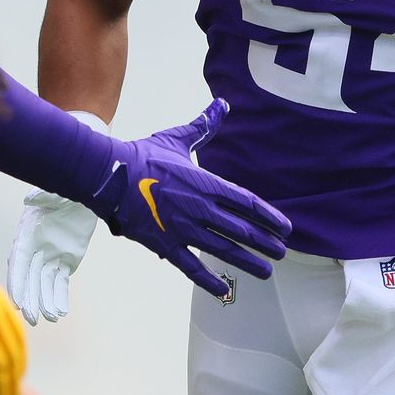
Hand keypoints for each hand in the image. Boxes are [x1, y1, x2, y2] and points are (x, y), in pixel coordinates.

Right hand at [7, 191, 96, 323]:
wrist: (85, 195)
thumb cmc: (66, 191)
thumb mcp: (56, 192)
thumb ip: (44, 197)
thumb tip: (30, 199)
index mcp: (27, 235)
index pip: (18, 263)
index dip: (17, 282)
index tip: (16, 302)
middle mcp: (35, 249)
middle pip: (29, 279)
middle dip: (30, 300)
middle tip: (31, 319)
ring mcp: (50, 257)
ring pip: (45, 285)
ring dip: (46, 302)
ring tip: (52, 318)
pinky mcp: (66, 261)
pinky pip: (60, 283)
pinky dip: (60, 297)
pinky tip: (61, 311)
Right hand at [94, 100, 291, 299]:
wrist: (109, 174)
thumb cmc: (143, 155)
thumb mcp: (177, 138)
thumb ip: (204, 125)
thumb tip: (222, 103)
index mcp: (207, 184)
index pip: (248, 203)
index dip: (270, 217)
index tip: (286, 228)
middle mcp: (200, 208)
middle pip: (242, 230)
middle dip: (265, 243)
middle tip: (282, 253)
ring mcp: (183, 228)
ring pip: (223, 250)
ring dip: (247, 262)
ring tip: (265, 272)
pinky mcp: (164, 244)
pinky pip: (190, 267)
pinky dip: (208, 281)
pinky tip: (223, 290)